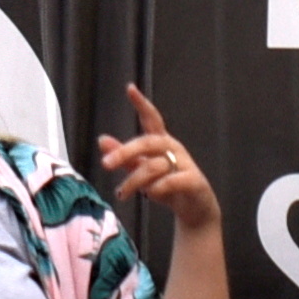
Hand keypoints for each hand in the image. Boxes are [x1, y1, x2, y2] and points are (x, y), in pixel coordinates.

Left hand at [93, 83, 213, 236]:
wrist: (196, 210)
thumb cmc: (169, 187)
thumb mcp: (143, 172)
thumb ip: (125, 157)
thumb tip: (101, 140)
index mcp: (162, 143)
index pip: (152, 118)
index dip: (142, 104)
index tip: (130, 88)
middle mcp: (174, 148)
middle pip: (148, 142)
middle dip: (125, 151)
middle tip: (105, 164)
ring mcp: (185, 164)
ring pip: (154, 166)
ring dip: (134, 181)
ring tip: (122, 193)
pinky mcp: (193, 180)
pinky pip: (171, 181)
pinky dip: (157, 188)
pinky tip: (149, 195)